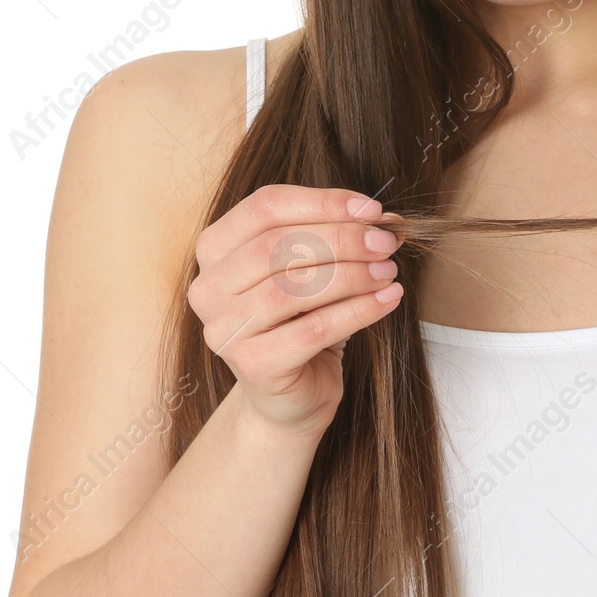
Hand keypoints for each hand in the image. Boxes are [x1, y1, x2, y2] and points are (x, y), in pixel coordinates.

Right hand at [187, 185, 405, 436]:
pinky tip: (387, 299)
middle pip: (277, 245)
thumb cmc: (301, 320)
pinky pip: (314, 329)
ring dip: (352, 274)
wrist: (293, 394)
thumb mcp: (312, 268)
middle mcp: (208, 288)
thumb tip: (382, 218)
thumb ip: (336, 237)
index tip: (371, 208)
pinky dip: (359, 310)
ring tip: (387, 271)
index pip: (265, 207)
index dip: (322, 202)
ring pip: (294, 288)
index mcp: (215, 248)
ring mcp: (225, 330)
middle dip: (342, 239)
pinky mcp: (253, 366)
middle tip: (385, 243)